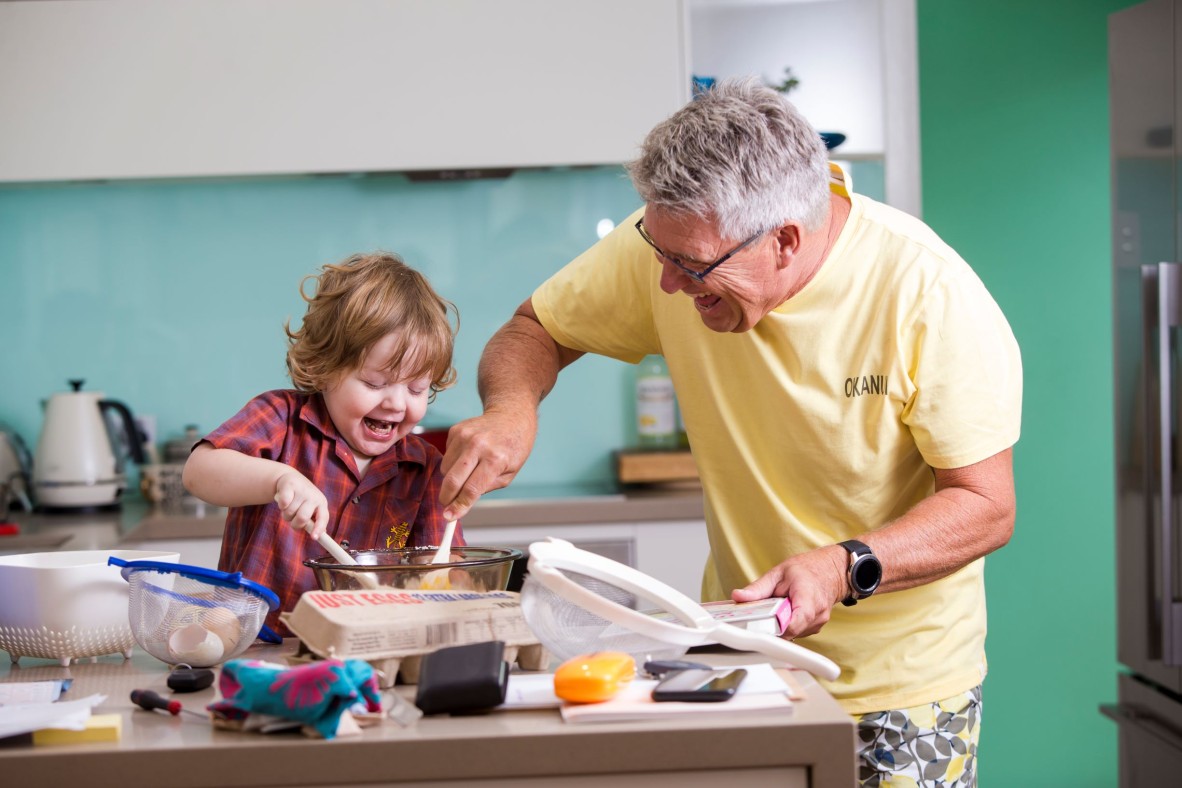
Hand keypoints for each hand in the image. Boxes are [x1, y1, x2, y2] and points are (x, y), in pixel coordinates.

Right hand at [272, 471, 329, 538]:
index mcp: (322, 504)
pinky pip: (283, 504)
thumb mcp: (311, 509)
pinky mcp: (290, 485)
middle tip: (293, 520)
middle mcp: (314, 496)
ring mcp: (302, 490)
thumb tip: (317, 536)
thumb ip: (313, 522)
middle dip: (295, 524)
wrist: (291, 479)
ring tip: (288, 507)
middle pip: (303, 518)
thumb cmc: (302, 499)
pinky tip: (284, 500)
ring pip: (289, 512)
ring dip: (286, 514)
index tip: (314, 537)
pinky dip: (281, 506)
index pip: (323, 517)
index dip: (319, 528)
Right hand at [438, 410, 536, 520]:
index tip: (450, 517)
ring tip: (467, 473)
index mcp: (495, 459)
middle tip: (446, 506)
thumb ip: (487, 487)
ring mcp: (464, 436)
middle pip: (452, 480)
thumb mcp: (510, 473)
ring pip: (445, 469)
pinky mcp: (455, 430)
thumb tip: (462, 501)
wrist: (511, 416)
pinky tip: (467, 456)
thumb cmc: (513, 446)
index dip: (458, 506)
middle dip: (446, 498)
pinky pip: (446, 455)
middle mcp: (478, 445)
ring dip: (451, 479)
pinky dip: (453, 462)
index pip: (471, 489)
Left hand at [731, 545, 847, 638]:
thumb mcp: (778, 573)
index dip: (775, 629)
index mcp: (808, 598)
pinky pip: (796, 632)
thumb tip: (738, 596)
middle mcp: (817, 614)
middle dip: (773, 626)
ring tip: (779, 608)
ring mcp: (818, 623)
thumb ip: (758, 588)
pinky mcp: (815, 628)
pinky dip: (788, 624)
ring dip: (781, 625)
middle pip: (789, 631)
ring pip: (792, 634)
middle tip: (764, 614)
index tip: (760, 628)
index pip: (793, 624)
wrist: (830, 571)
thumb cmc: (806, 570)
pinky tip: (787, 612)